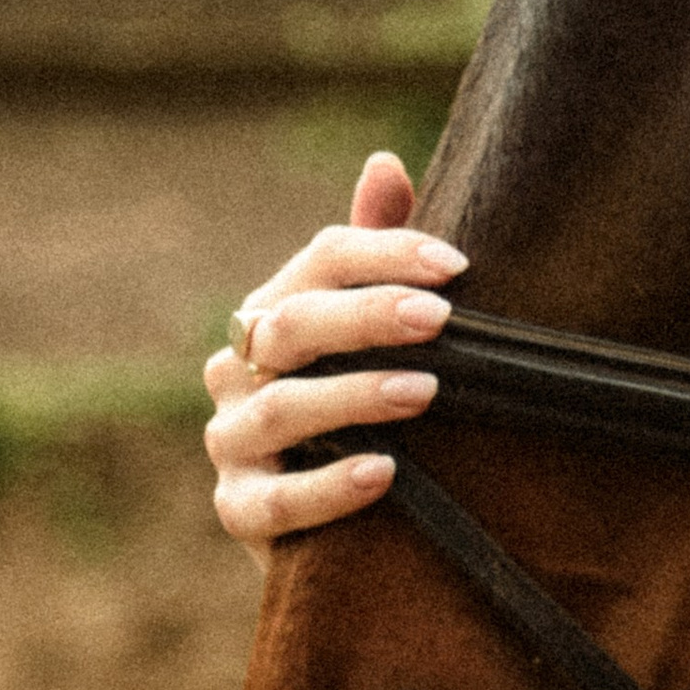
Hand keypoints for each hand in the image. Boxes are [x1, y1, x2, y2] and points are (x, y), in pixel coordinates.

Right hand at [203, 151, 466, 573]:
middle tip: (438, 319)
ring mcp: (231, 441)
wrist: (346, 526)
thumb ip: (379, 253)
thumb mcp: (382, 333)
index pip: (320, 259)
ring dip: (353, 396)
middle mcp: (238, 368)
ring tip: (424, 392)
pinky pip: (275, 500)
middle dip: (367, 317)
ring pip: (278, 409)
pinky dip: (328, 487)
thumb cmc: (372, 408)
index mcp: (277, 310)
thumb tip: (383, 163)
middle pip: (291, 325)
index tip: (458, 264)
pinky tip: (385, 474)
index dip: (386, 253)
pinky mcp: (239, 511)